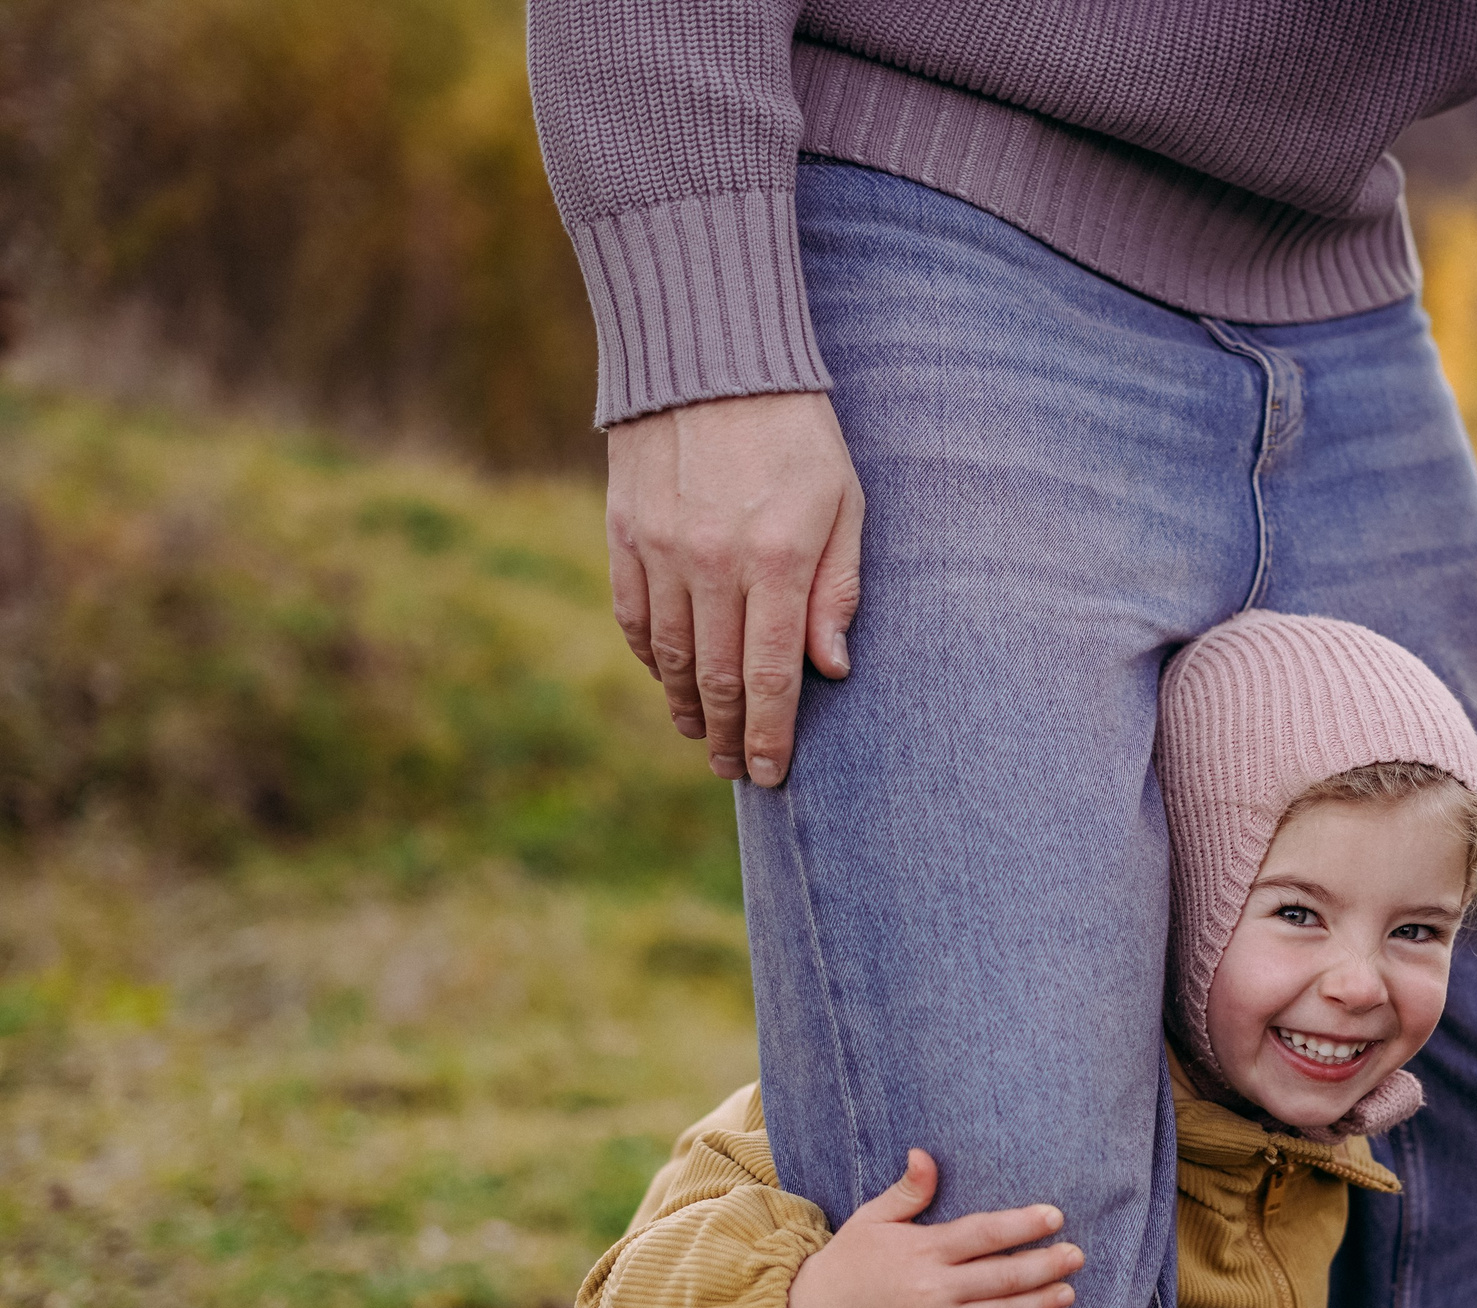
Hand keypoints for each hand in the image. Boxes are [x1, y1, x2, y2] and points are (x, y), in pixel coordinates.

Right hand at [605, 391, 864, 786]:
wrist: (712, 360)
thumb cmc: (798, 433)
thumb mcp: (845, 503)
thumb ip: (839, 589)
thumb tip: (831, 669)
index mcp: (778, 559)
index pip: (769, 675)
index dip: (770, 734)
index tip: (771, 773)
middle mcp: (714, 562)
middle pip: (717, 678)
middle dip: (728, 735)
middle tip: (735, 771)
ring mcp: (662, 550)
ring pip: (671, 656)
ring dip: (687, 706)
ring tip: (702, 736)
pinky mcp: (625, 532)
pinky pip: (634, 616)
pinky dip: (652, 657)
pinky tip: (670, 678)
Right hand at [785, 1150, 1084, 1307]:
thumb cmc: (849, 1259)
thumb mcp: (874, 1217)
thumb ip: (908, 1190)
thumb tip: (925, 1153)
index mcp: (924, 1249)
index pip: (985, 1234)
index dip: (1023, 1225)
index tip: (1055, 1216)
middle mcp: (934, 1288)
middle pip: (1003, 1277)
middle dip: (1045, 1266)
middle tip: (1077, 1256)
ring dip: (1039, 1304)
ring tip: (1068, 1293)